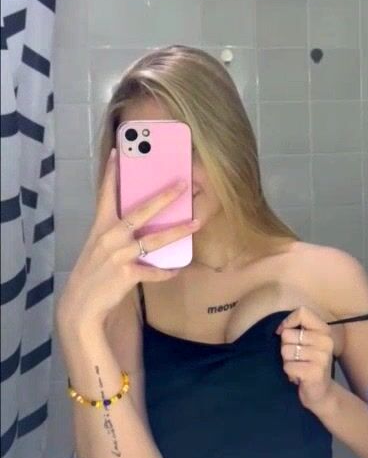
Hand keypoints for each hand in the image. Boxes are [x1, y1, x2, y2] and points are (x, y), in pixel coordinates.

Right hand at [56, 148, 201, 328]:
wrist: (81, 305)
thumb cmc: (93, 274)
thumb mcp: (98, 248)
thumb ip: (116, 234)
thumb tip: (139, 224)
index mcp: (101, 227)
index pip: (105, 195)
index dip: (110, 174)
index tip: (116, 153)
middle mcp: (109, 237)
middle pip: (141, 212)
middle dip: (164, 197)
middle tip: (183, 185)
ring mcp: (118, 255)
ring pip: (155, 240)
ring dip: (178, 231)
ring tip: (196, 223)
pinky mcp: (127, 274)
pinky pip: (155, 271)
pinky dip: (167, 271)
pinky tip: (177, 269)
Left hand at [276, 306, 335, 412]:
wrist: (322, 393)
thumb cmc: (310, 365)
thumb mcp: (309, 343)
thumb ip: (298, 330)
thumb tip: (280, 329)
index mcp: (325, 331)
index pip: (302, 312)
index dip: (288, 322)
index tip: (285, 333)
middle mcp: (326, 341)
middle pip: (287, 334)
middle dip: (286, 348)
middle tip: (298, 358)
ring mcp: (322, 357)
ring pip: (285, 350)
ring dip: (288, 362)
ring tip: (299, 367)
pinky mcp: (314, 372)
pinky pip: (288, 366)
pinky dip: (289, 373)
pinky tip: (299, 377)